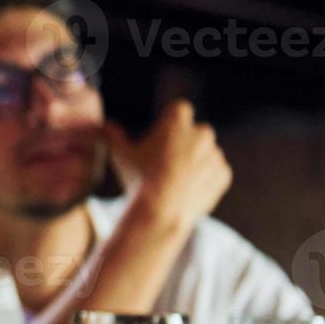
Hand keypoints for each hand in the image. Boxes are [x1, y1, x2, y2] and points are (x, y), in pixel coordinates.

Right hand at [107, 100, 231, 233]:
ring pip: (203, 154)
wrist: (160, 212)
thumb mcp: (120, 155)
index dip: (168, 124)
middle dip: (182, 144)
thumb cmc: (139, 179)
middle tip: (162, 164)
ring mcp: (215, 154)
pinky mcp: (224, 174)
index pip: (178, 110)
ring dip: (193, 163)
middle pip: (193, 133)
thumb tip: (100, 126)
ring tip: (172, 182)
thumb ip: (111, 136)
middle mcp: (202, 132)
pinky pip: (213, 173)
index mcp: (178, 121)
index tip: (160, 138)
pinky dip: (203, 180)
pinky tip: (184, 191)